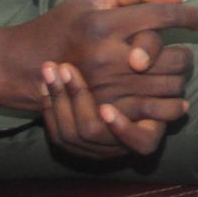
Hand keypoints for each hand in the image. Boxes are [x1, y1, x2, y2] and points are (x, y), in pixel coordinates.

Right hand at [0, 0, 197, 120]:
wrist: (30, 64)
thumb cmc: (68, 23)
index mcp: (104, 25)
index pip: (162, 16)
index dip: (189, 15)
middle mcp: (107, 58)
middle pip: (173, 56)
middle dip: (186, 52)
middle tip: (184, 49)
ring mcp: (108, 89)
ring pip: (170, 86)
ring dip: (180, 78)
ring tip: (174, 70)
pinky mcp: (108, 111)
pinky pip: (156, 112)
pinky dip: (172, 105)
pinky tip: (171, 95)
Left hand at [38, 60, 170, 158]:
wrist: (120, 73)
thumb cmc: (143, 62)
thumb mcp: (151, 49)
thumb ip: (150, 47)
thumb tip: (137, 61)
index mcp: (149, 130)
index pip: (141, 142)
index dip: (122, 128)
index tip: (106, 108)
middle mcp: (120, 146)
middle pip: (93, 133)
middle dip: (77, 97)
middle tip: (66, 68)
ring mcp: (95, 149)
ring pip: (71, 134)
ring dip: (58, 98)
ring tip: (51, 69)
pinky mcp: (74, 145)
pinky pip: (57, 134)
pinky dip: (49, 107)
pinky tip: (46, 83)